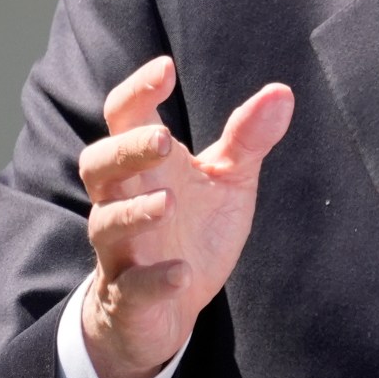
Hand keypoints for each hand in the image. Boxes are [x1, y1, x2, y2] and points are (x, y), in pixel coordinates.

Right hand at [76, 56, 293, 377]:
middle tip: (163, 139)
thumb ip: (247, 139)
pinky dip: (154, 279)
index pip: (124, 116)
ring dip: (133, 212)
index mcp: (145, 166)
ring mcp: (121, 249)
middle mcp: (122, 200)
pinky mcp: (129, 295)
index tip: (166, 68)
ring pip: (104, 224)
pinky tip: (181, 272)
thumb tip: (281, 92)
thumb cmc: (192, 231)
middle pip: (97, 164)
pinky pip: (131, 286)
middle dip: (126, 149)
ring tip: (168, 202)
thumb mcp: (226, 182)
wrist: (167, 309)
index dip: (138, 90)